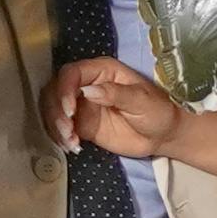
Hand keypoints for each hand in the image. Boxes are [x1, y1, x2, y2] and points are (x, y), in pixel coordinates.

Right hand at [53, 57, 184, 159]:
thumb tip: (88, 91)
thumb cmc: (157, 111)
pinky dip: (60, 137)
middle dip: (56, 111)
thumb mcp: (142, 100)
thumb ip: (116, 93)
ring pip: (54, 109)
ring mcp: (82, 105)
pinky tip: (72, 146)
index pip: (71, 73)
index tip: (70, 110)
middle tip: (67, 130)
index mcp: (102, 71)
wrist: (163, 136)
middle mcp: (87, 84)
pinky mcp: (81, 124)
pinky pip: (61, 127)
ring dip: (55, 125)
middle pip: (55, 90)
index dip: (64, 89)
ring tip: (71, 141)